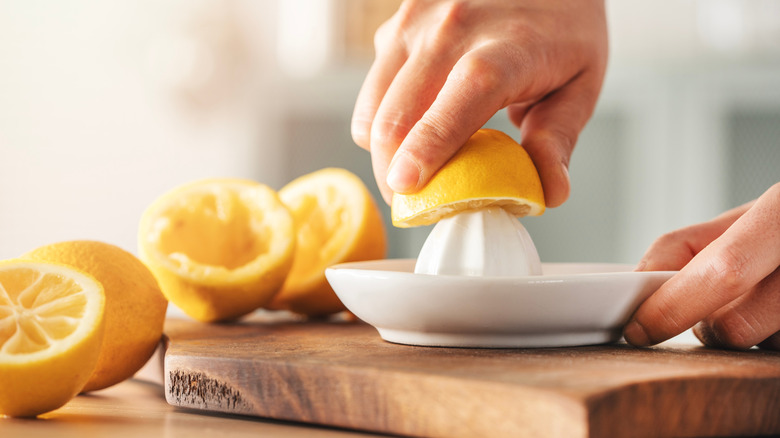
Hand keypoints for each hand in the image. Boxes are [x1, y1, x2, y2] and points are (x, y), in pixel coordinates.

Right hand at [351, 0, 607, 204]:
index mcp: (506, 48)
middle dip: (393, 172)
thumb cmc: (562, 28)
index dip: (427, 145)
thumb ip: (558, 139)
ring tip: (410, 167)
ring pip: (373, 105)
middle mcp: (452, 27)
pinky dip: (383, 117)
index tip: (406, 186)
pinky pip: (374, 85)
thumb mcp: (580, 84)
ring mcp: (416, 21)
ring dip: (383, 149)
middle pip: (397, 115)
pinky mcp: (397, 22)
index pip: (458, 99)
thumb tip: (550, 192)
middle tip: (413, 201)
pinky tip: (414, 122)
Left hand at [624, 182, 779, 349]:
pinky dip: (771, 340)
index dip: (673, 305)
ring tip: (762, 301)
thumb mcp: (745, 218)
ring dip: (744, 335)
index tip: (639, 326)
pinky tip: (778, 314)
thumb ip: (685, 247)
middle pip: (736, 326)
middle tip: (699, 314)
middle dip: (705, 328)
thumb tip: (637, 283)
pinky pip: (779, 354)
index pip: (723, 270)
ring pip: (758, 347)